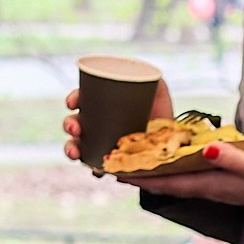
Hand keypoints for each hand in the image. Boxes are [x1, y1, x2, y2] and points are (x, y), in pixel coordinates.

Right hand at [58, 79, 173, 161]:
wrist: (174, 138)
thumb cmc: (160, 111)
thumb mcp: (158, 92)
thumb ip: (154, 79)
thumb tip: (151, 73)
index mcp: (103, 104)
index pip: (82, 99)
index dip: (73, 99)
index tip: (72, 103)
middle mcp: (97, 124)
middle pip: (74, 123)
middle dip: (69, 125)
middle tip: (75, 129)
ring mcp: (101, 143)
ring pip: (77, 145)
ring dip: (70, 148)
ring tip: (75, 153)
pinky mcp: (111, 162)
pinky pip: (95, 167)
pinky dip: (93, 170)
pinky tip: (96, 171)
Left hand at [122, 147, 243, 221]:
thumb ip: (232, 158)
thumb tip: (205, 151)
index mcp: (212, 185)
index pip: (168, 182)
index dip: (141, 178)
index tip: (116, 173)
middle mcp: (210, 188)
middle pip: (168, 183)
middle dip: (142, 177)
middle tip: (116, 167)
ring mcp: (219, 187)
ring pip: (180, 181)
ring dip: (158, 174)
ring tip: (138, 165)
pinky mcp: (229, 183)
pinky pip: (194, 178)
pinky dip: (178, 171)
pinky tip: (177, 164)